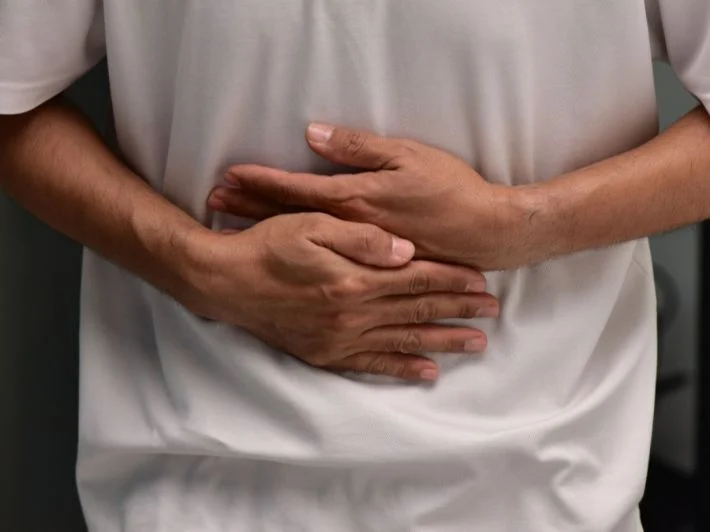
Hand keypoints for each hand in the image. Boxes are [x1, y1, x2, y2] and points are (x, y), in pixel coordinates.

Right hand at [182, 212, 498, 381]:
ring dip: (443, 342)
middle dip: (459, 309)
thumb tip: (406, 250)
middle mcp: (354, 313)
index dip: (451, 278)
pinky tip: (427, 373)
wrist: (225, 283)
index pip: (416, 278)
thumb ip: (362, 238)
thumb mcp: (312, 225)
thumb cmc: (267, 246)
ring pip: (404, 341)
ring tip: (476, 343)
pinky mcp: (326, 354)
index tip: (481, 279)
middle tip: (492, 311)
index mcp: (355, 278)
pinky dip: (402, 369)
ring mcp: (341, 338)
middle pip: (418, 310)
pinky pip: (372, 366)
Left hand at [208, 124, 533, 269]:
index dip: (259, 183)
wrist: (488, 232)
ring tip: (233, 233)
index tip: (226, 178)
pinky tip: (280, 266)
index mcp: (355, 202)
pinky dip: (295, 258)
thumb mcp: (407, 157)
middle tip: (214, 204)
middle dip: (249, 210)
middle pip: (288, 219)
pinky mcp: (374, 273)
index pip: (295, 191)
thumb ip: (358, 149)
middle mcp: (348, 233)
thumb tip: (313, 136)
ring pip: (301, 244)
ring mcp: (359, 257)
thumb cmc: (451, 190)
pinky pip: (324, 264)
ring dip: (266, 235)